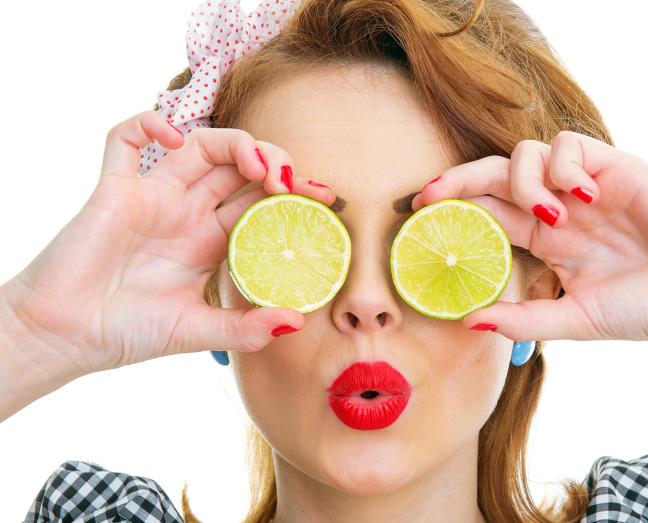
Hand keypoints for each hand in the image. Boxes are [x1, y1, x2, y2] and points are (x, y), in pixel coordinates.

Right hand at [2, 109, 335, 376]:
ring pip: (199, 146)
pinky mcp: (113, 189)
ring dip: (235, 143)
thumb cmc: (128, 332)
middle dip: (272, 162)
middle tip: (292, 181)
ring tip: (258, 165)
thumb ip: (246, 328)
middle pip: (237, 167)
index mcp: (209, 241)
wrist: (65, 337)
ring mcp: (152, 197)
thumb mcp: (198, 332)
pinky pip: (124, 139)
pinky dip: (147, 125)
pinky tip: (174, 139)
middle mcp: (186, 213)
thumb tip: (296, 323)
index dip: (292, 193)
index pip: (259, 202)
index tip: (323, 196)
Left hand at [412, 131, 647, 360]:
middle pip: (494, 175)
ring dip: (523, 180)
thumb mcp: (572, 319)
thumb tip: (468, 320)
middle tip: (430, 194)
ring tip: (549, 216)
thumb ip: (522, 318)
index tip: (418, 212)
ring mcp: (582, 185)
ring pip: (526, 153)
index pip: (487, 212)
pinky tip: (578, 196)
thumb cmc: (643, 309)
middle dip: (459, 179)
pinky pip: (571, 145)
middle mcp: (556, 207)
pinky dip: (564, 166)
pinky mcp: (613, 166)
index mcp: (542, 238)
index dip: (452, 207)